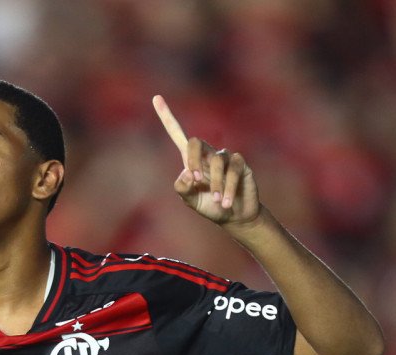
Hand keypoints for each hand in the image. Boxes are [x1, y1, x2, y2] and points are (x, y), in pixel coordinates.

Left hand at [153, 95, 259, 226]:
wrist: (234, 216)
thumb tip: (186, 174)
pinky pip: (233, 170)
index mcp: (191, 160)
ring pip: (216, 162)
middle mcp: (207, 154)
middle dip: (193, 161)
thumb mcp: (191, 201)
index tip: (156, 97)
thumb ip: (183, 189)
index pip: (178, 135)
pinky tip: (226, 202)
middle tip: (194, 181)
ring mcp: (224, 157)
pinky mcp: (240, 164)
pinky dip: (228, 187)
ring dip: (215, 184)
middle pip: (195, 142)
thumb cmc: (210, 206)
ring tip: (217, 202)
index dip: (167, 117)